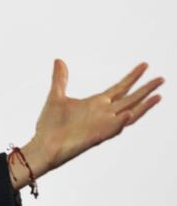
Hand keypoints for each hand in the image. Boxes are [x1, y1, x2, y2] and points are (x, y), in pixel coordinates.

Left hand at [19, 60, 162, 181]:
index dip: (132, 77)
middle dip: (145, 89)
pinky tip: (129, 113)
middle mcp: (103, 113)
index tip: (145, 65)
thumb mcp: (56, 96)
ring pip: (129, 114)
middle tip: (161, 78)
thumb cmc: (50, 125)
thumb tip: (59, 60)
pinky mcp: (97, 136)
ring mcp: (102, 125)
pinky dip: (121, 121)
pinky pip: (113, 129)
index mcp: (96, 103)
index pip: (120, 88)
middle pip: (130, 99)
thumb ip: (60, 79)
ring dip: (143, 106)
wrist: (43, 145)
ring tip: (157, 96)